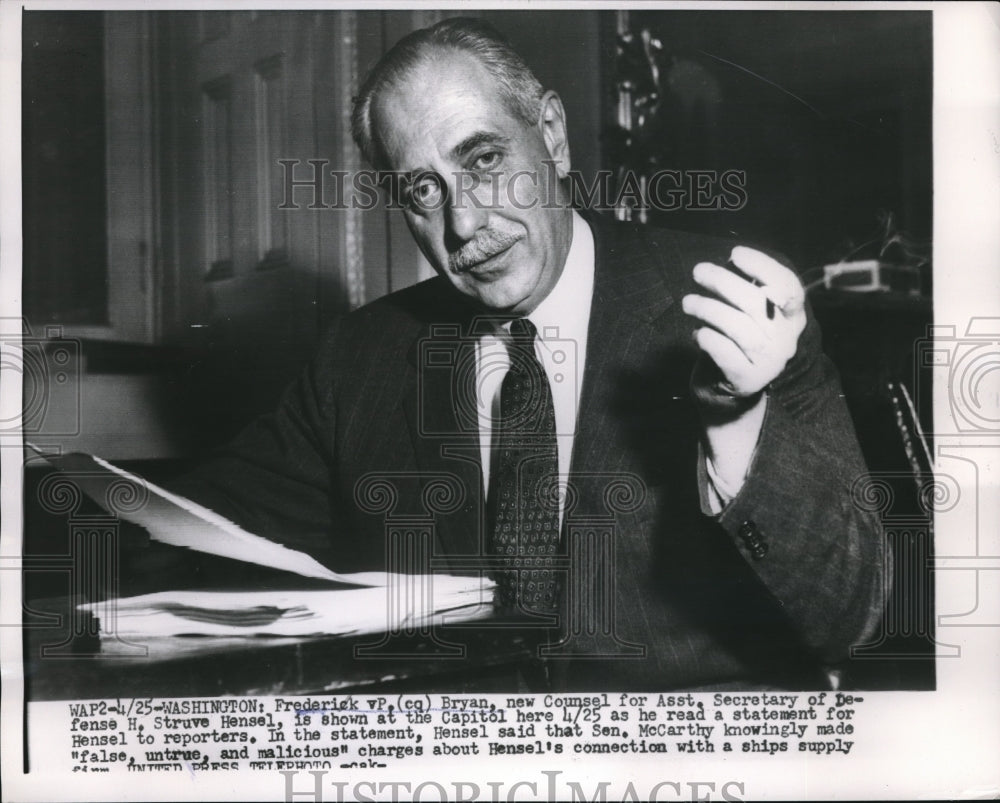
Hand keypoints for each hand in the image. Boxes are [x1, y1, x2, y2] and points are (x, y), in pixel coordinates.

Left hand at [682, 246, 805, 399]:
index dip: (763, 266)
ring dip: (708, 309)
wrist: (733, 390)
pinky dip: (708, 339)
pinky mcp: (748, 379)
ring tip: (688, 302)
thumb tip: (726, 262)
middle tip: (698, 271)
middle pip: (756, 303)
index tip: (734, 253)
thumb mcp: (748, 312)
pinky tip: (697, 334)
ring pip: (738, 327)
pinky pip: (725, 353)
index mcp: (791, 316)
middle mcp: (786, 338)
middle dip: (723, 281)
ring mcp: (770, 361)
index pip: (788, 286)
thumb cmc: (738, 338)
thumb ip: (745, 288)